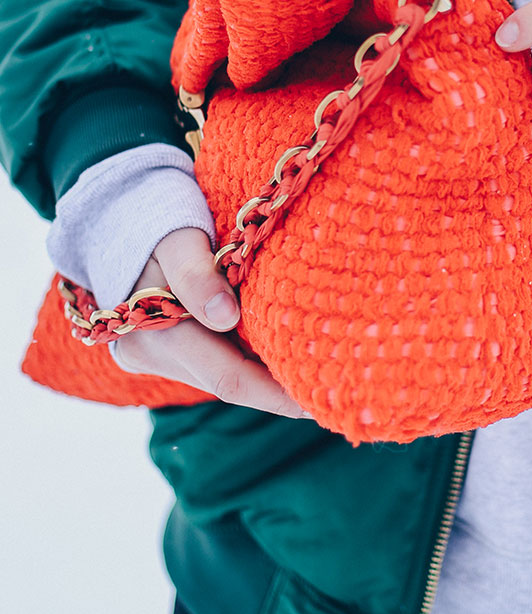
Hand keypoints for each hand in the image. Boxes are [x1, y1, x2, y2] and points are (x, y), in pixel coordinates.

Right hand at [112, 227, 310, 417]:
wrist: (117, 212)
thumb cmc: (156, 217)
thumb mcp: (178, 237)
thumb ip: (198, 277)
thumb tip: (227, 318)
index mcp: (153, 332)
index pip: (227, 378)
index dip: (275, 395)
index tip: (319, 402)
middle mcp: (148, 353)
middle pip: (227, 382)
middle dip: (277, 390)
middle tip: (332, 390)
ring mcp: (151, 354)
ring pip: (220, 373)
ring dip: (263, 375)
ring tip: (316, 373)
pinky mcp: (160, 347)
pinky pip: (211, 360)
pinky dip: (245, 357)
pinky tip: (281, 352)